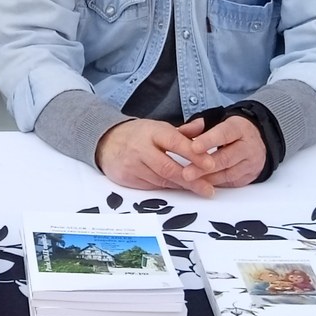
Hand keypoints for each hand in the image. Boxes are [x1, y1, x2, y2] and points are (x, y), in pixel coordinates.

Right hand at [94, 116, 216, 195]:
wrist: (105, 142)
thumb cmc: (138, 135)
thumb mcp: (159, 128)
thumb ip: (183, 131)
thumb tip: (203, 125)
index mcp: (152, 131)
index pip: (175, 142)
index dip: (194, 154)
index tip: (210, 164)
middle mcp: (141, 148)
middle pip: (168, 167)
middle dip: (191, 179)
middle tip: (208, 188)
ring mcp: (132, 164)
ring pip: (161, 180)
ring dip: (181, 186)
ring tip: (200, 190)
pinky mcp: (127, 178)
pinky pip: (151, 186)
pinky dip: (167, 189)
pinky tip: (179, 189)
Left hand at [192, 114, 266, 189]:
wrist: (255, 140)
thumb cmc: (231, 132)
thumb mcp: (216, 122)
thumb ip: (197, 126)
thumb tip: (181, 131)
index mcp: (239, 128)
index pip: (224, 133)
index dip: (208, 141)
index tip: (194, 147)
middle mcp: (248, 146)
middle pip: (226, 158)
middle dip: (204, 167)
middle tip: (186, 173)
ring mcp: (251, 163)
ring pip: (228, 173)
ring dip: (208, 179)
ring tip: (190, 181)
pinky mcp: (249, 176)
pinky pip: (231, 182)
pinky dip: (215, 184)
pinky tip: (202, 184)